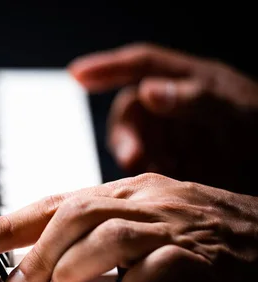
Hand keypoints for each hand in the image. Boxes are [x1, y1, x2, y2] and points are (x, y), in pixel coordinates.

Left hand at [0, 173, 257, 281]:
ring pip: (111, 235)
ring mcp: (174, 226)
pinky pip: (159, 268)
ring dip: (73, 267)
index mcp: (127, 190)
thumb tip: (36, 267)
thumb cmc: (197, 234)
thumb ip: (92, 240)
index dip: (8, 222)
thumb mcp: (139, 226)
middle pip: (76, 212)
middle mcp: (146, 200)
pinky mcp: (202, 258)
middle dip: (36, 249)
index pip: (56, 200)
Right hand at [68, 43, 257, 194]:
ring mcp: (173, 137)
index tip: (75, 74)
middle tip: (133, 159)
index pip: (139, 65)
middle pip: (131, 114)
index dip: (105, 67)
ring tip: (158, 176)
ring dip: (138, 162)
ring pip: (136, 145)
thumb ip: (193, 99)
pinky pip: (146, 171)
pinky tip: (165, 188)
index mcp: (188, 81)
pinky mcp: (173, 165)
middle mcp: (174, 106)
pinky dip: (148, 181)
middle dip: (126, 137)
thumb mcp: (234, 112)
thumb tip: (147, 92)